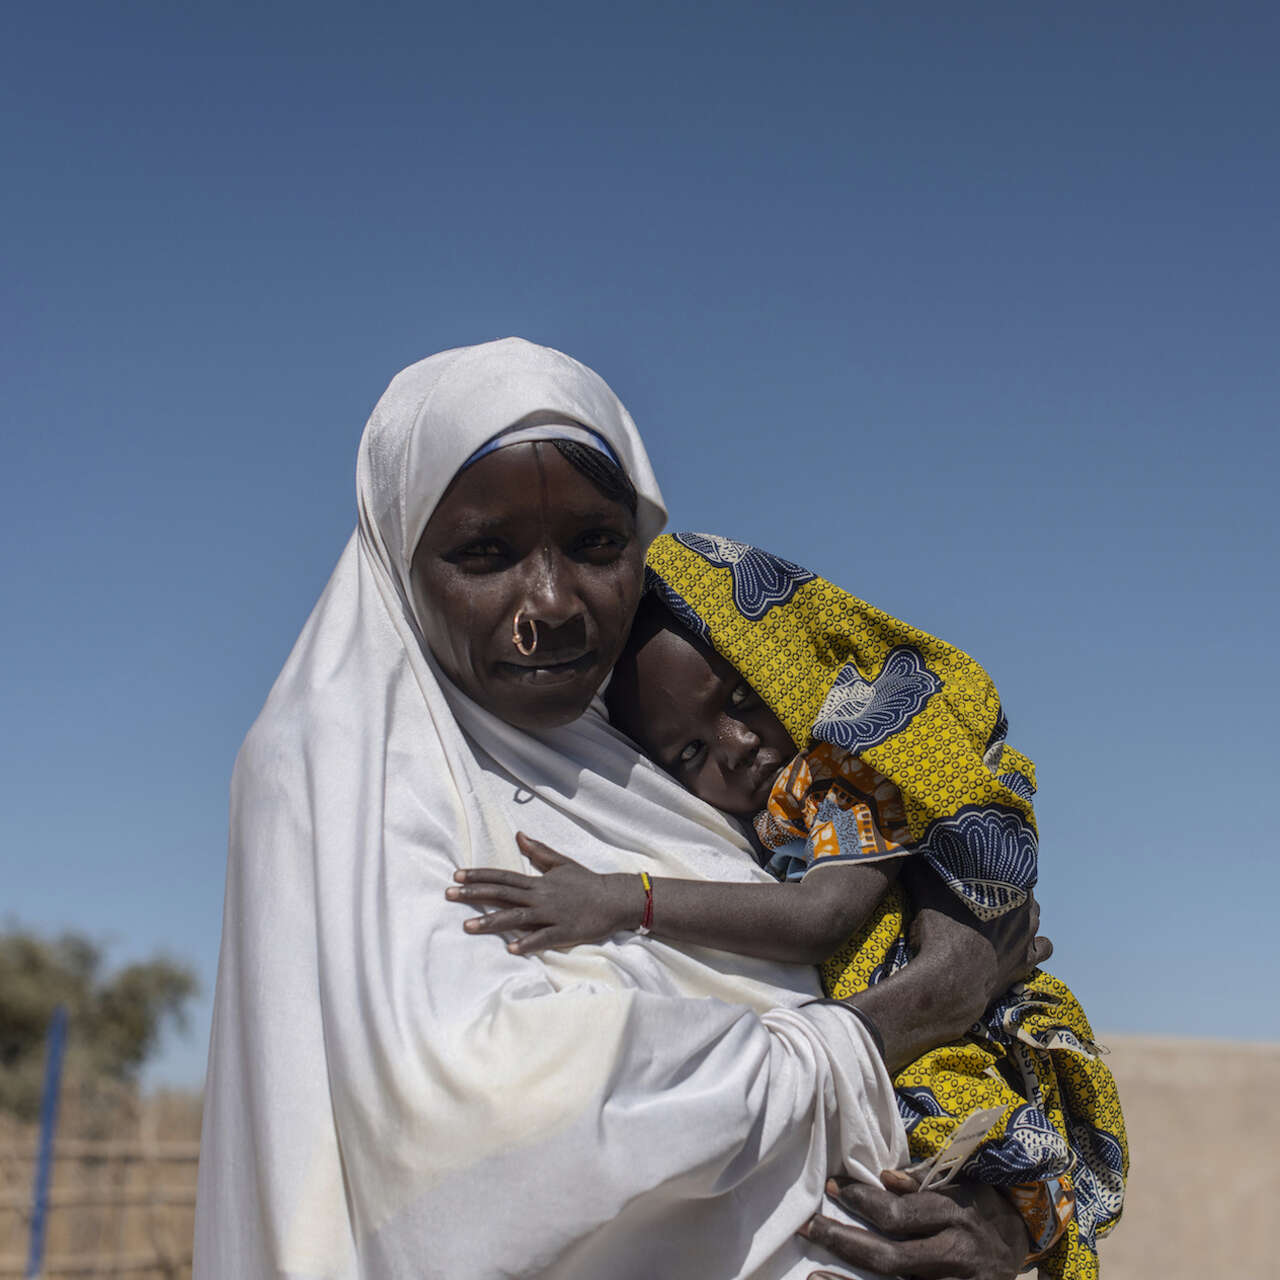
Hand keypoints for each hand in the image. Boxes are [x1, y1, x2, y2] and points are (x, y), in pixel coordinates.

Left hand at [444, 834, 642, 954]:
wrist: (614, 898)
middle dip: (474, 895)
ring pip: (516, 917)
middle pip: (502, 894)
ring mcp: (551, 914)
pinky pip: (543, 938)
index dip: (479, 876)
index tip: (456, 876)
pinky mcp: (564, 931)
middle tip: (448, 895)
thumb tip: (519, 835)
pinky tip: (510, 949)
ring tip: (467, 926)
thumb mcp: (561, 863)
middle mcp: (541, 896)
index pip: (502, 877)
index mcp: (538, 881)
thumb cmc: (586, 882)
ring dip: (491, 922)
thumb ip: (539, 851)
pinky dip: (527, 942)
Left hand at [802, 1169, 1029, 1279]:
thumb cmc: (982, 1209)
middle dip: (845, 1242)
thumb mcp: (961, 1186)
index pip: (900, 1213)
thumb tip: (886, 1177)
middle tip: (809, 1227)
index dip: (862, 1200)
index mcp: (955, 1217)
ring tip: (814, 1278)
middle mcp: (956, 1256)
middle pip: (891, 1257)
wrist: (1018, 1247)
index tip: (832, 1186)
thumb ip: (924, 1184)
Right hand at [906, 866, 1052, 1035]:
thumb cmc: (939, 933)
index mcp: (1004, 884)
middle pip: (1021, 889)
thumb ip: (922, 868)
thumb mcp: (926, 892)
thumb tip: (913, 850)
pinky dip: (1035, 943)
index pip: (1010, 864)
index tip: (979, 867)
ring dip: (1021, 914)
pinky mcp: (1027, 961)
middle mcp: (1023, 907)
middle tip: (983, 893)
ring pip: (1034, 916)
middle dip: (1006, 889)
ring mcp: (1028, 935)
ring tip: (998, 917)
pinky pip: (1044, 947)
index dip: (995, 865)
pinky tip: (1020, 943)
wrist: (949, 982)